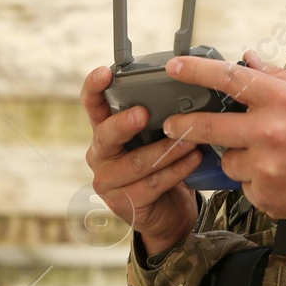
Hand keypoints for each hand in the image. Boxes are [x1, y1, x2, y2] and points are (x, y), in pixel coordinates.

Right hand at [81, 66, 200, 255]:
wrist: (168, 213)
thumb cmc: (161, 165)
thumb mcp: (155, 138)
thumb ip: (159, 117)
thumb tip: (188, 87)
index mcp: (104, 130)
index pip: (92, 105)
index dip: (94, 88)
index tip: (105, 73)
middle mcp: (100, 155)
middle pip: (106, 135)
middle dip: (125, 124)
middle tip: (144, 113)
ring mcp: (108, 182)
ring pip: (137, 163)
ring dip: (167, 149)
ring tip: (192, 138)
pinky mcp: (124, 204)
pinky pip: (152, 184)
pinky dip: (176, 170)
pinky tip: (193, 160)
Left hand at [160, 51, 285, 237]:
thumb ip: (281, 77)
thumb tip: (249, 60)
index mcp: (284, 100)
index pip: (230, 78)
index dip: (196, 71)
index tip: (174, 66)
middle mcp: (270, 132)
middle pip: (209, 125)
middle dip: (185, 124)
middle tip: (173, 124)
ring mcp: (265, 166)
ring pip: (228, 158)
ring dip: (238, 156)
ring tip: (270, 157)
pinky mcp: (263, 194)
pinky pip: (243, 182)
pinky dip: (254, 179)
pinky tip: (280, 176)